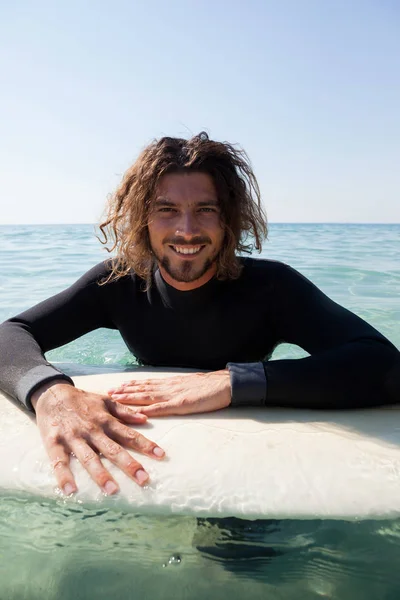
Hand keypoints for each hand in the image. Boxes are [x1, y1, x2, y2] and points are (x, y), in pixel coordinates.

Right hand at [31, 382, 164, 495]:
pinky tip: (70, 491)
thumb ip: (124, 411)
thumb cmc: (82, 400)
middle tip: (144, 479)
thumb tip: (145, 418)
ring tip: (113, 491)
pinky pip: (59, 462)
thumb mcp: (105, 401)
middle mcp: (92, 430)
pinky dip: (64, 477)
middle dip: (129, 464)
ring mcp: (74, 438)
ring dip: (101, 475)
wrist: (52, 393)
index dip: (146, 444)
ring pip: (89, 458)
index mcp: (106, 420)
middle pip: (113, 449)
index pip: (129, 435)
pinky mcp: (54, 443)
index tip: (161, 455)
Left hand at [108, 370, 231, 416]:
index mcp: (171, 384)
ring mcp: (174, 395)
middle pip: (142, 388)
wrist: (226, 384)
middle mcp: (169, 387)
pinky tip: (138, 412)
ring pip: (147, 395)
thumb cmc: (211, 387)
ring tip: (116, 398)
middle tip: (108, 393)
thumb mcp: (190, 387)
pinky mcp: (182, 404)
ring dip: (130, 398)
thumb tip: (168, 393)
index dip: (131, 385)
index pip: (147, 383)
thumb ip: (178, 390)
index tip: (117, 387)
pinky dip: (149, 410)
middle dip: (124, 391)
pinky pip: (162, 407)